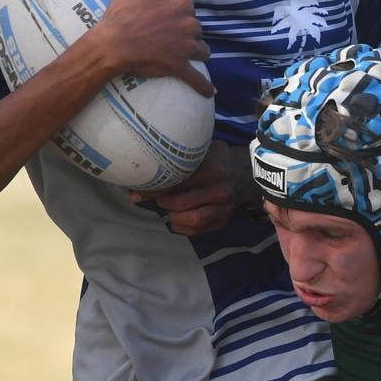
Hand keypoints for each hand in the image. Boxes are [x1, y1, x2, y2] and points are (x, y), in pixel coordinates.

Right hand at [97, 0, 213, 96]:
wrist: (113, 44)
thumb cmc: (121, 16)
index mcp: (179, 6)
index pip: (190, 9)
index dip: (182, 15)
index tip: (171, 20)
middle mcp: (188, 26)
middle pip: (198, 30)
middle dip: (190, 35)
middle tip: (176, 39)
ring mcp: (185, 48)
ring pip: (202, 51)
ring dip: (198, 54)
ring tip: (190, 57)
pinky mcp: (179, 67)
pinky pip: (197, 79)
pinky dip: (204, 86)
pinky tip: (210, 92)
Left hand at [130, 141, 257, 234]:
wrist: (244, 173)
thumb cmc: (216, 158)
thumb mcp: (202, 150)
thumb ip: (179, 158)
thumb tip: (144, 167)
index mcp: (212, 169)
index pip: (177, 182)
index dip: (154, 189)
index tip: (136, 193)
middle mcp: (220, 190)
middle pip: (180, 203)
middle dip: (162, 202)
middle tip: (156, 198)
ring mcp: (224, 208)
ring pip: (191, 219)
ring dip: (172, 216)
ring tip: (167, 208)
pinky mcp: (223, 220)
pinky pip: (197, 230)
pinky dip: (181, 226)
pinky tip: (176, 217)